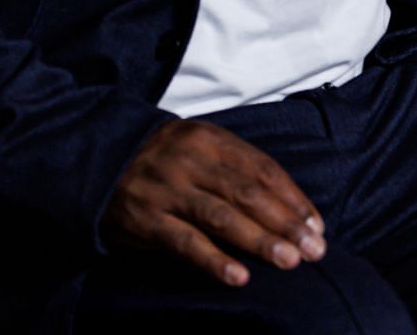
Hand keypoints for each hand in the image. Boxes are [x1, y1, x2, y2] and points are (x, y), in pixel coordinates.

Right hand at [103, 119, 326, 286]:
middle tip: (314, 249)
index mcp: (212, 140)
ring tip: (289, 261)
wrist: (100, 155)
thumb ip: (240, 168)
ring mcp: (168, 190)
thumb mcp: (202, 146)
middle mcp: (192, 161)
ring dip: (259, 241)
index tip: (316, 226)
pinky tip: (238, 277)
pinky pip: (185, 243)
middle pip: (249, 194)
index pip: (263, 170)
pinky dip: (213, 260)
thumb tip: (290, 206)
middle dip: (285, 223)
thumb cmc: (167, 157)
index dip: (293, 199)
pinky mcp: (146, 220)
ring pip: (222, 217)